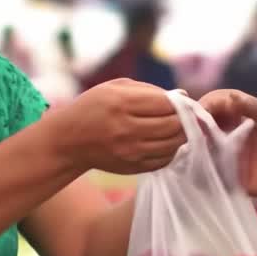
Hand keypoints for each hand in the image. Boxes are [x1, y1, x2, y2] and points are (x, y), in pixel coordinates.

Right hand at [53, 79, 185, 174]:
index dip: (181, 102)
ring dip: (182, 135)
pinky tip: (166, 141)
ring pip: (173, 144)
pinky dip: (171, 150)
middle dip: (186, 119)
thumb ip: (149, 89)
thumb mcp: (114, 88)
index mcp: (121, 104)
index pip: (166, 103)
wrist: (68, 141)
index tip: (185, 102)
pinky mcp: (133, 168)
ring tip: (180, 128)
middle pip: (174, 125)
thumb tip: (183, 96)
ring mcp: (130, 152)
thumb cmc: (93, 107)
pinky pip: (164, 160)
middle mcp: (126, 129)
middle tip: (188, 116)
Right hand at [197, 89, 256, 204]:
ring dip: (193, 140)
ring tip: (188, 140)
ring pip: (203, 142)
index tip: (202, 108)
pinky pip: (210, 168)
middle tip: (188, 124)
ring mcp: (230, 152)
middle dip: (195, 119)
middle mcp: (234, 131)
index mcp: (246, 114)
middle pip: (207, 120)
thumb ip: (256, 109)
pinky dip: (198, 164)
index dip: (210, 102)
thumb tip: (231, 98)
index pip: (221, 101)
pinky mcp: (230, 174)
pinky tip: (194, 160)